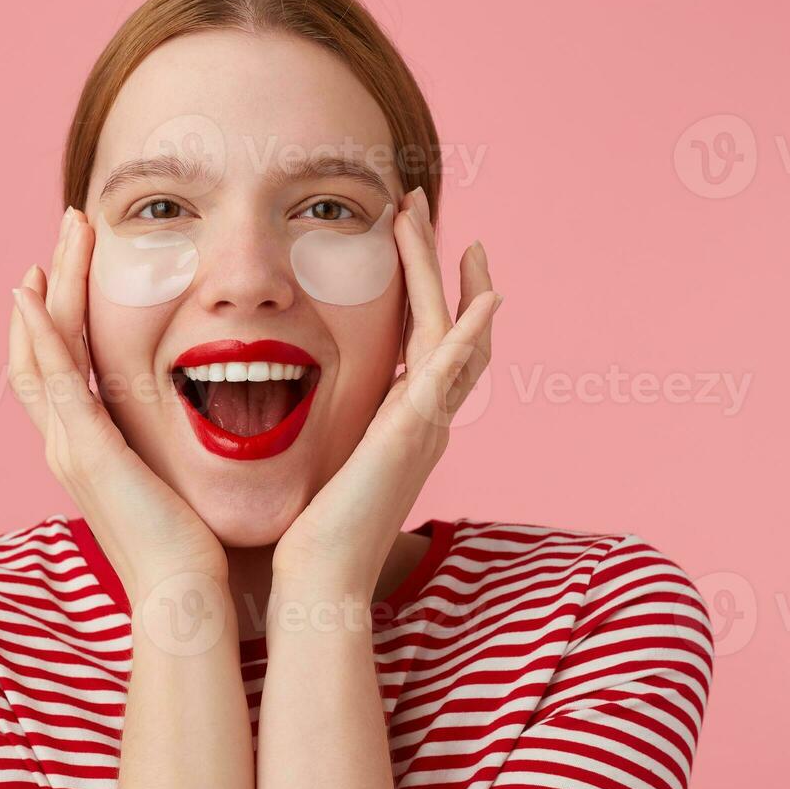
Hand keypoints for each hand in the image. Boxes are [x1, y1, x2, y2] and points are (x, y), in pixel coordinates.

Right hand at [9, 206, 227, 603]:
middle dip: (55, 283)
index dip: (64, 313)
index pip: (64, 365)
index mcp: (91, 448)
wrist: (186, 599)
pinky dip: (38, 332)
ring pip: (41, 348)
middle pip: (41, 346)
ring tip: (64, 235)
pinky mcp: (85, 450)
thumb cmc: (196, 552)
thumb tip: (223, 421)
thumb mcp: (182, 485)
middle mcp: (68, 442)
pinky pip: (52, 378)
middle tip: (69, 229)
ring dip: (50, 287)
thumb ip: (182, 451)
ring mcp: (69, 445)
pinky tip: (34, 291)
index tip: (77, 266)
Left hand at [271, 186, 498, 595]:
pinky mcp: (416, 431)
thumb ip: (329, 431)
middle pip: (449, 327)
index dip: (423, 291)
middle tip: (422, 209)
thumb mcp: (324, 464)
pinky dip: (475, 331)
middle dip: (437, 266)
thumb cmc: (310, 534)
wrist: (318, 578)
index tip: (407, 243)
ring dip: (442, 274)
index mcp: (403, 424)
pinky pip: (453, 370)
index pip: (423, 343)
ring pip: (450, 332)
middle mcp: (426, 421)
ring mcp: (428, 425)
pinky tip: (487, 294)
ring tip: (429, 222)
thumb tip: (302, 408)